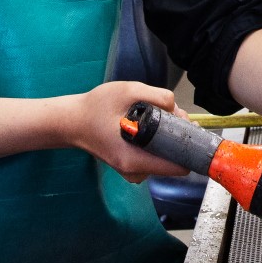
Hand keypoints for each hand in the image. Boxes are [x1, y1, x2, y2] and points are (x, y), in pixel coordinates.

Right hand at [67, 81, 191, 182]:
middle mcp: (136, 172)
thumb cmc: (95, 107)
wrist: (72, 121)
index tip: (188, 127)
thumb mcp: (128, 90)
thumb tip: (178, 109)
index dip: (189, 146)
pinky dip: (157, 139)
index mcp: (135, 160)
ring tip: (155, 114)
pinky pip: (155, 155)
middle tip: (169, 112)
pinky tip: (147, 124)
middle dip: (177, 135)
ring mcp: (133, 171)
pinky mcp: (132, 166)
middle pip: (174, 159)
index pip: (179, 167)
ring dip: (167, 135)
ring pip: (165, 155)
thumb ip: (158, 96)